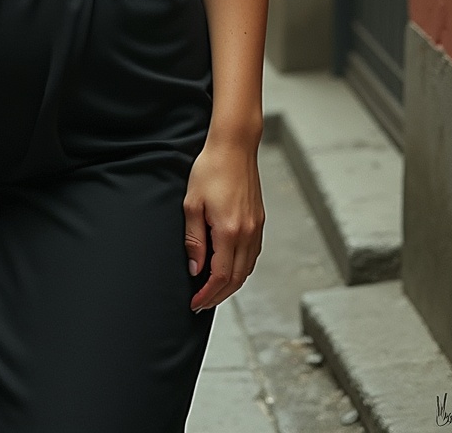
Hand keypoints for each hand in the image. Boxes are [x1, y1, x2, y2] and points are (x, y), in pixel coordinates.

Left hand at [184, 134, 263, 312]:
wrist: (234, 147)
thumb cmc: (210, 170)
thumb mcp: (192, 204)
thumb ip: (194, 240)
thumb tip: (195, 269)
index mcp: (229, 231)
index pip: (220, 276)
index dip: (207, 294)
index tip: (194, 303)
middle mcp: (247, 233)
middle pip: (236, 279)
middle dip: (218, 296)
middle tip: (201, 303)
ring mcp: (256, 227)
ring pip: (246, 269)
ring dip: (230, 284)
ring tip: (212, 290)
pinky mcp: (259, 220)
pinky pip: (252, 255)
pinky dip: (240, 269)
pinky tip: (228, 268)